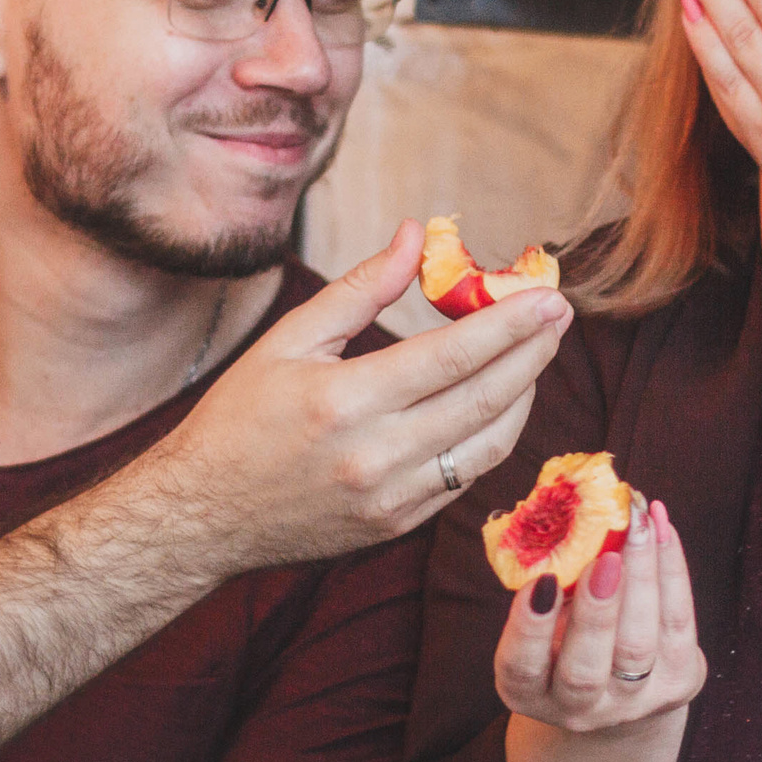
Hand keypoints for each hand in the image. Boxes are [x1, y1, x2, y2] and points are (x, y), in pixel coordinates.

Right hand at [150, 221, 571, 568]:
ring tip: (535, 356)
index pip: (454, 355)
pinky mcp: (398, 526)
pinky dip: (491, 437)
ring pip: (490, 446)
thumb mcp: (289, 340)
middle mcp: (376, 455)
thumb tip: (418, 235)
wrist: (201, 517)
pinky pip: (465, 478)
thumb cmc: (239, 418)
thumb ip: (361, 288)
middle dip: (534, 352)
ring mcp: (392, 499)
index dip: (511, 323)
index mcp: (344, 400)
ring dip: (524, 397)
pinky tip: (497, 404)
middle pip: (486, 399)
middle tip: (560, 315)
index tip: (548, 295)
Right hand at [495, 498, 703, 735]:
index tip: (541, 579)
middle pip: (584, 670)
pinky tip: (661, 529)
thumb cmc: (565, 638)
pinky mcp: (678, 684)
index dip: (529, 626)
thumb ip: (547, 584)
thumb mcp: (544, 620)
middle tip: (603, 558)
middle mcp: (577, 709)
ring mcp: (632, 703)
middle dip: (595, 612)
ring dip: (641, 579)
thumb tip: (568, 513)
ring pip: (638, 646)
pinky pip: (679, 625)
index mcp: (529, 691)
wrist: (619, 692)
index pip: (521, 667)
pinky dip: (671, 572)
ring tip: (638, 526)